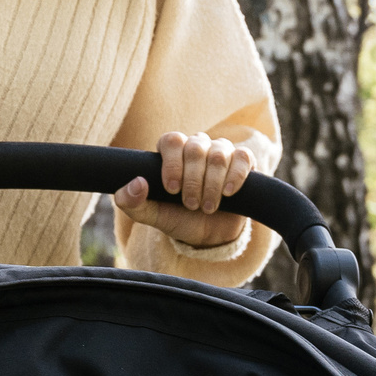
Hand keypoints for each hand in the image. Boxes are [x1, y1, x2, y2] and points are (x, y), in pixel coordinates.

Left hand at [112, 131, 251, 248]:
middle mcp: (197, 145)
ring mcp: (221, 151)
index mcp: (172, 151)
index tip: (172, 189)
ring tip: (208, 207)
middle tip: (191, 204)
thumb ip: (131, 202)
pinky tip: (227, 193)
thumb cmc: (178, 218)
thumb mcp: (151, 215)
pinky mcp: (243, 161)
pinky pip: (243, 157)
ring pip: (218, 155)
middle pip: (195, 149)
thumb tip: (137, 183)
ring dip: (212, 185)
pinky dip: (235, 176)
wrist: (208, 235)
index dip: (172, 164)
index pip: (172, 141)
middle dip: (193, 181)